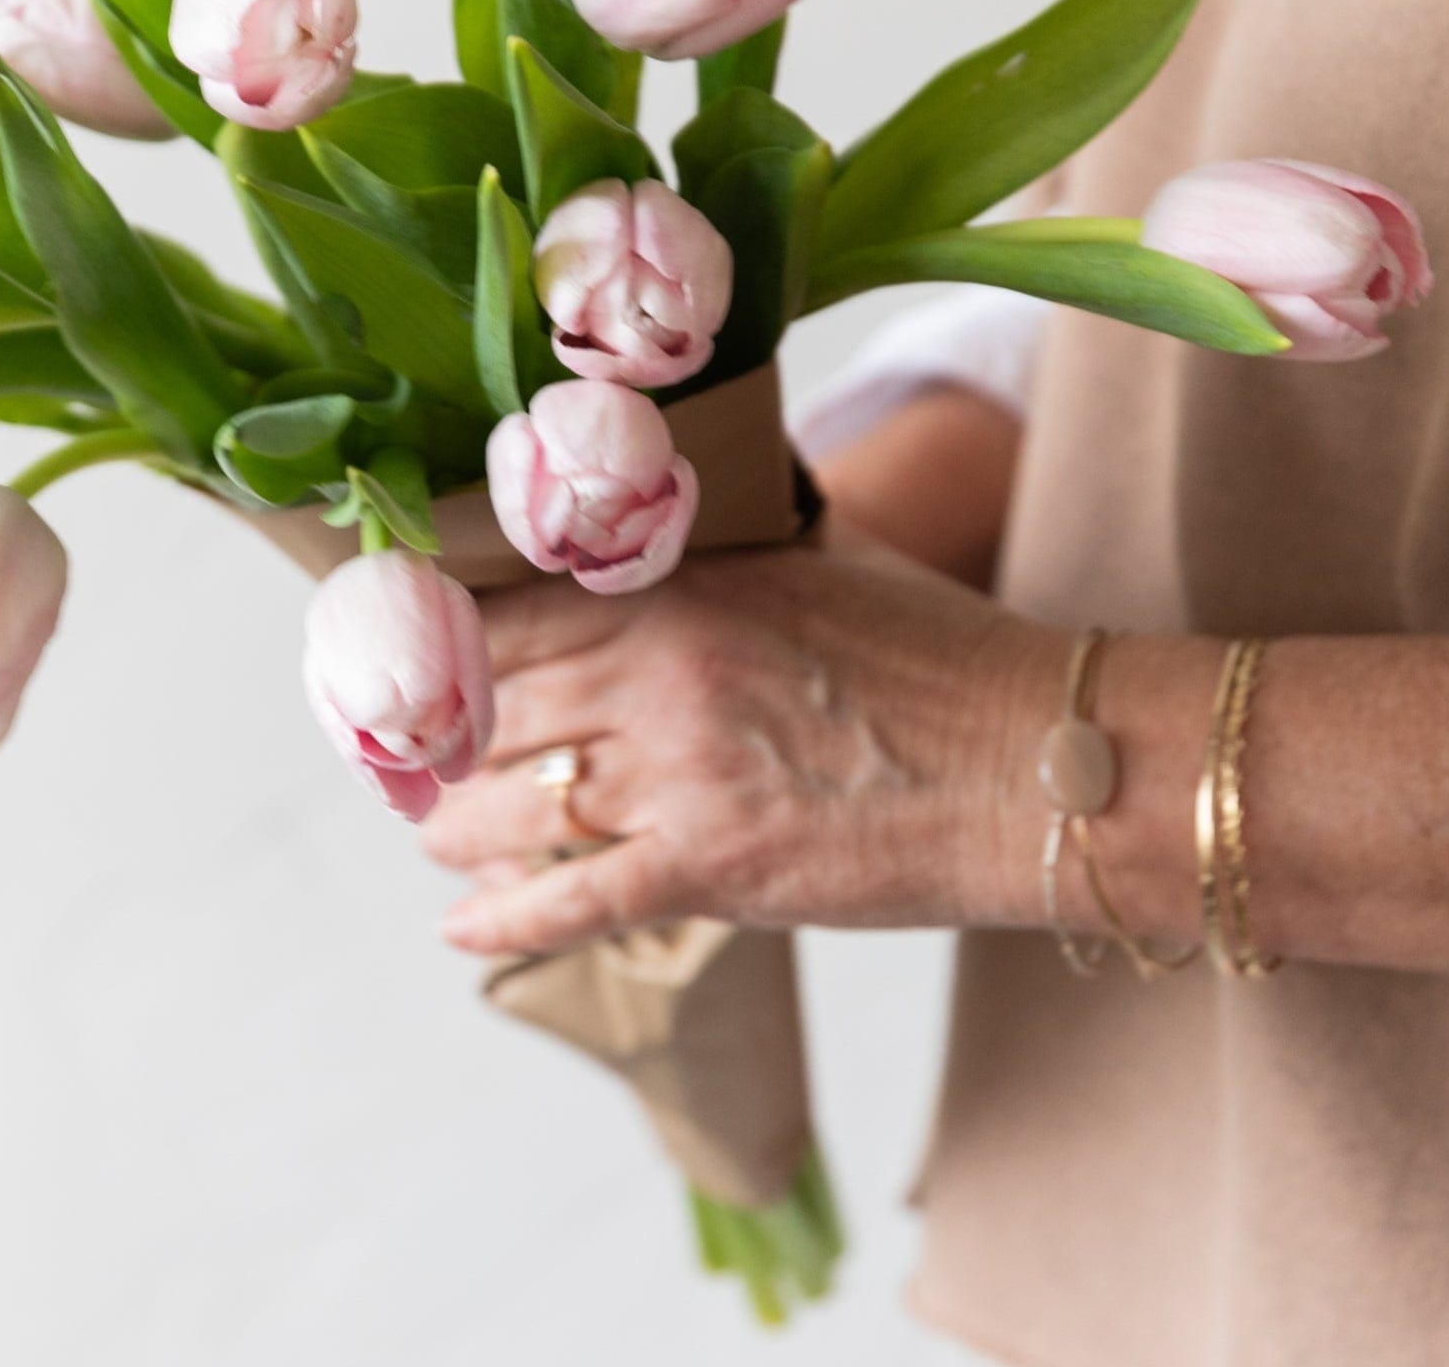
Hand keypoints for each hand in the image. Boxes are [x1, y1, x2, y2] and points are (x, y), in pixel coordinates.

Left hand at [423, 526, 1067, 956]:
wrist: (1045, 761)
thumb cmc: (943, 652)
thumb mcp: (822, 556)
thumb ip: (728, 543)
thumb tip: (673, 514)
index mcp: (680, 587)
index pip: (512, 616)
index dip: (444, 652)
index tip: (410, 671)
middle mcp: (660, 671)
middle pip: (495, 712)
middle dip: (437, 746)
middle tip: (403, 763)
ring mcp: (681, 772)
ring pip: (515, 809)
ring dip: (457, 832)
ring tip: (437, 838)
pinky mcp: (714, 866)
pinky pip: (573, 903)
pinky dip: (506, 926)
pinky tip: (464, 935)